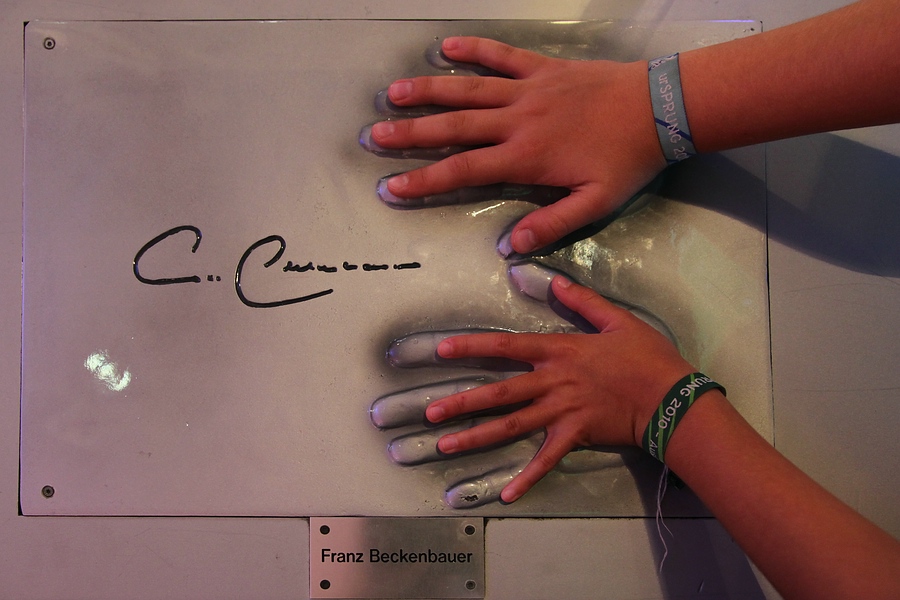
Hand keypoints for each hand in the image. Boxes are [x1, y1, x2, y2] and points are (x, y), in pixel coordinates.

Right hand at [367, 36, 666, 253]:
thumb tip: (510, 246)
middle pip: (453, 126)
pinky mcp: (543, 68)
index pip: (463, 170)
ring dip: (428, 91)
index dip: (423, 180)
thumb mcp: (595, 204)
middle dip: (410, 133)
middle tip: (373, 136)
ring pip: (468, 89)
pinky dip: (473, 48)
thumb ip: (551, 224)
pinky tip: (445, 46)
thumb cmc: (627, 160)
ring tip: (393, 93)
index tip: (392, 187)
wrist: (659, 109)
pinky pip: (501, 55)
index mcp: (525, 157)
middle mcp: (517, 120)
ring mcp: (527, 90)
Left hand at [424, 276, 693, 503]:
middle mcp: (552, 381)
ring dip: (476, 437)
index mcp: (558, 351)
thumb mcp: (616, 319)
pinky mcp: (575, 436)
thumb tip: (553, 279)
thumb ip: (582, 299)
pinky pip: (546, 460)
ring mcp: (561, 411)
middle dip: (461, 403)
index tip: (441, 349)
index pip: (506, 346)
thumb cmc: (647, 356)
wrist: (671, 396)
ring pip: (510, 426)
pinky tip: (506, 494)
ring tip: (445, 446)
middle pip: (498, 393)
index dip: (472, 346)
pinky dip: (527, 478)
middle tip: (429, 413)